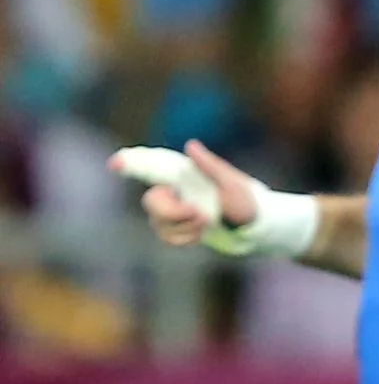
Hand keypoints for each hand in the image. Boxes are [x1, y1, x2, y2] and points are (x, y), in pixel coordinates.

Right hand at [115, 139, 258, 247]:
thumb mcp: (233, 184)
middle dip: (170, 212)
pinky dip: (182, 237)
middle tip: (199, 215)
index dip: (131, 163)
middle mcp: (176, 189)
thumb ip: (211, 166)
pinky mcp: (180, 227)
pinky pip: (166, 235)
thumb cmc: (248, 202)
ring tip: (206, 222)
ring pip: (157, 221)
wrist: (258, 227)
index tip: (115, 164)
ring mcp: (176, 209)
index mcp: (185, 173)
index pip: (152, 164)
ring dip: (182, 226)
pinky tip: (200, 233)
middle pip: (150, 202)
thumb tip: (190, 146)